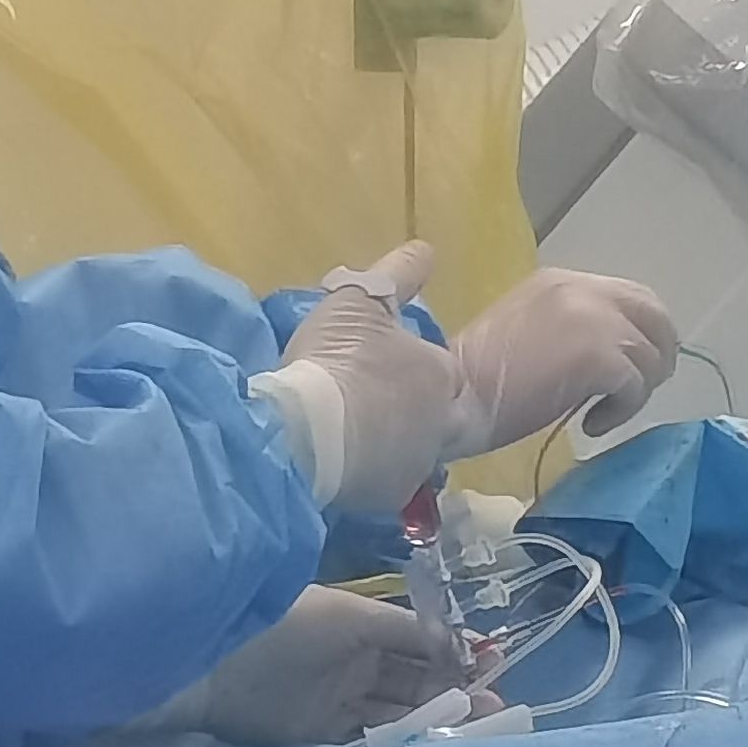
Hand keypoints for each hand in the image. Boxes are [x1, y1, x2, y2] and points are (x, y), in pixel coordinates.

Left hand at [163, 586, 471, 746]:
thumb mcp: (351, 617)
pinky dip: (396, 744)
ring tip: (476, 734)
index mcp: (365, 627)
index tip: (495, 670)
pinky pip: (366, 740)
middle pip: (414, 681)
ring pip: (397, 712)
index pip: (421, 643)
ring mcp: (337, 700)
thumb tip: (458, 642)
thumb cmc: (289, 626)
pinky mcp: (317, 734)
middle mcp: (355, 663)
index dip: (456, 656)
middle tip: (497, 712)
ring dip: (434, 721)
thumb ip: (405, 630)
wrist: (215, 664)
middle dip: (455, 694)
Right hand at [253, 242, 470, 511]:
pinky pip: (389, 484)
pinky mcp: (390, 497)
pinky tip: (345, 467)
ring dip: (397, 445)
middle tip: (382, 408)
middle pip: (444, 418)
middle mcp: (442, 423)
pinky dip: (373, 475)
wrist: (303, 433)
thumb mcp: (357, 300)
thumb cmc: (333, 361)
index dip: (417, 370)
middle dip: (422, 414)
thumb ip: (395, 274)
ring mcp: (417, 464)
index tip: (389, 369)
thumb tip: (426, 249)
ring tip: (358, 438)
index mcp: (438, 374)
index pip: (443, 372)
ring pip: (418, 453)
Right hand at [448, 267, 679, 452]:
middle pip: (654, 315)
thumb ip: (567, 329)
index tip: (625, 369)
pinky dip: (621, 411)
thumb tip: (605, 358)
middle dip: (656, 356)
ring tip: (600, 413)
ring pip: (649, 355)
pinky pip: (636, 385)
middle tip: (636, 391)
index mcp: (562, 281)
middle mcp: (583, 289)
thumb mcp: (525, 332)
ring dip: (635, 391)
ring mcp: (594, 320)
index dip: (638, 334)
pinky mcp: (598, 356)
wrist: (450, 396)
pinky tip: (590, 424)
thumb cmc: (471, 377)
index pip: (628, 297)